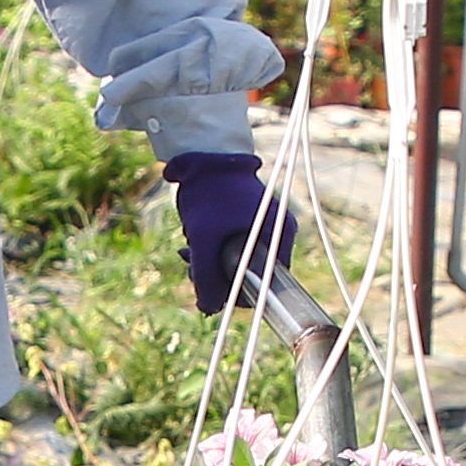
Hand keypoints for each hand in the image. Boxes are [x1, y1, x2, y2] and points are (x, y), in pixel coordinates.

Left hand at [168, 153, 285, 310]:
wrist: (202, 155)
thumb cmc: (209, 194)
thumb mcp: (203, 240)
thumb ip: (207, 278)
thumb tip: (209, 310)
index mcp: (279, 235)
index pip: (266, 286)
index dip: (236, 295)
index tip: (210, 290)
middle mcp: (277, 231)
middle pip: (248, 276)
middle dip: (215, 276)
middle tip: (190, 268)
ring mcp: (262, 225)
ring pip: (234, 263)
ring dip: (208, 263)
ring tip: (186, 251)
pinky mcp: (245, 221)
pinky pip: (230, 248)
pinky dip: (210, 250)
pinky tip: (190, 243)